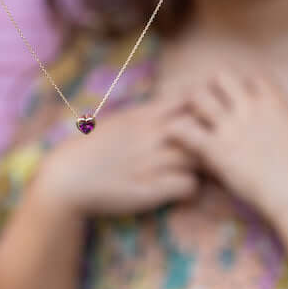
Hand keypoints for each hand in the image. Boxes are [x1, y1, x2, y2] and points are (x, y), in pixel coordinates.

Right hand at [35, 96, 199, 217]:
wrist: (67, 177)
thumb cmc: (92, 147)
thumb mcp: (120, 121)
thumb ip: (147, 114)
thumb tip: (171, 105)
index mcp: (143, 116)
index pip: (188, 98)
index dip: (205, 104)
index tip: (213, 114)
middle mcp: (151, 136)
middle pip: (201, 126)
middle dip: (214, 134)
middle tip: (220, 144)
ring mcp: (152, 163)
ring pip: (199, 156)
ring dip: (207, 163)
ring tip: (207, 170)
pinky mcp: (150, 190)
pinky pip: (188, 185)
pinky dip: (192, 187)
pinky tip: (185, 188)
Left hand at [166, 63, 287, 225]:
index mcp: (274, 101)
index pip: (252, 75)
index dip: (245, 84)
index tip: (241, 97)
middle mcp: (250, 108)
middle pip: (221, 76)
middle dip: (214, 86)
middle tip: (211, 103)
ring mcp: (231, 128)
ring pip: (198, 97)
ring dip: (191, 105)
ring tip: (191, 118)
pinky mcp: (217, 151)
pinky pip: (185, 131)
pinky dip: (177, 131)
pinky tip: (177, 137)